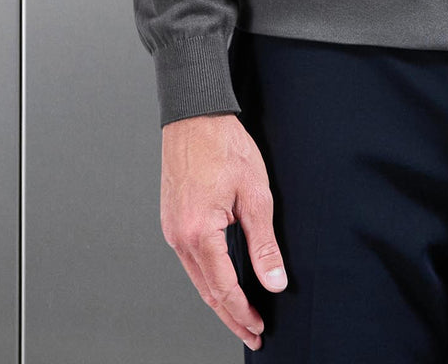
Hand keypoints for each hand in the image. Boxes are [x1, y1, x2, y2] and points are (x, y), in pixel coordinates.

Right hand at [160, 112, 287, 351]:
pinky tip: (223, 281)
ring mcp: (172, 229)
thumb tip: (274, 281)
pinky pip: (192, 259)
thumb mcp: (255, 194)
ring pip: (197, 277)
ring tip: (241, 313)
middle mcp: (179, 236)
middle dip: (231, 315)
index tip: (258, 328)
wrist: (194, 114)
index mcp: (199, 233)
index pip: (223, 288)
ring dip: (219, 298)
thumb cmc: (223, 145)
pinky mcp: (173, 220)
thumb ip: (264, 244)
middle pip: (207, 291)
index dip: (242, 312)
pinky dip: (209, 277)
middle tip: (252, 333)